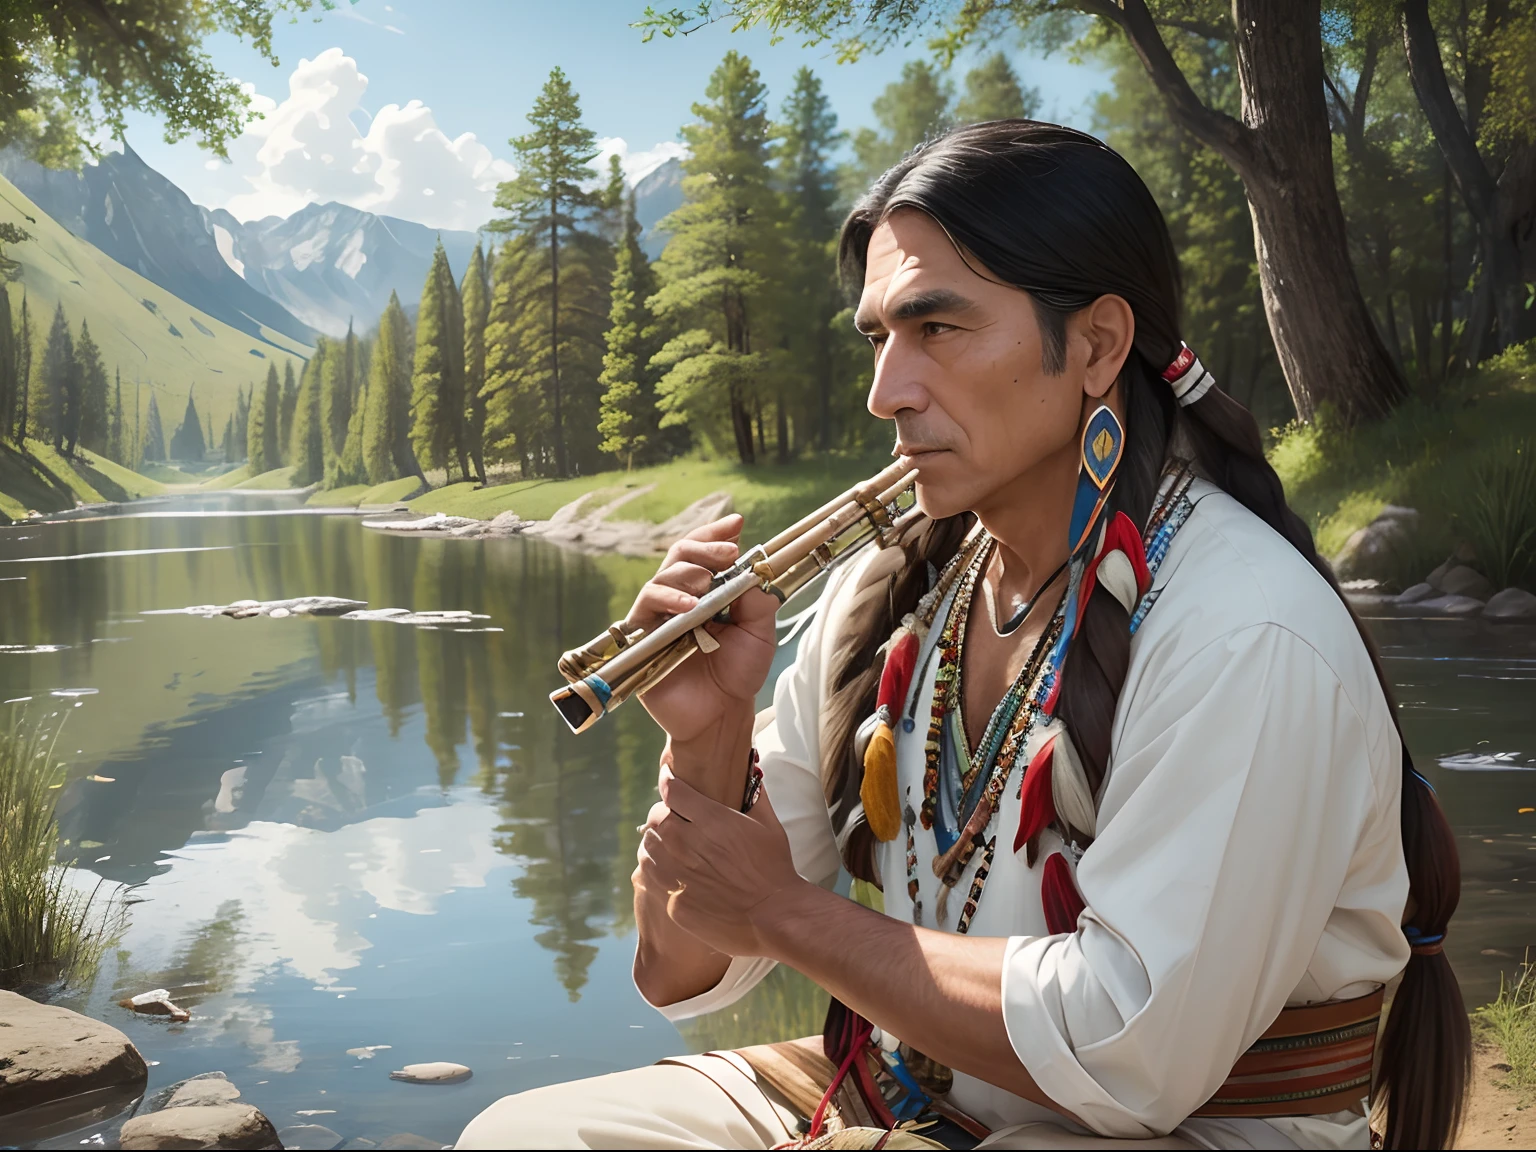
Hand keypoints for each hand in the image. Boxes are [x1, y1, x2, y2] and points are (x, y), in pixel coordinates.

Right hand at [625, 515, 777, 746]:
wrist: (721, 714)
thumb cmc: (738, 673)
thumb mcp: (760, 632)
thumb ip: (756, 600)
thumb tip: (751, 569)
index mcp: (708, 592)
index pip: (705, 553)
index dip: (716, 535)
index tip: (737, 522)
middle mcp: (681, 598)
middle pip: (680, 556)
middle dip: (703, 547)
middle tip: (728, 551)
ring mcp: (660, 616)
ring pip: (662, 577)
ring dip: (686, 573)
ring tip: (707, 582)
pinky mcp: (643, 637)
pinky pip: (647, 607)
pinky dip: (667, 599)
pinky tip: (688, 606)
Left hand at [634, 767, 805, 957]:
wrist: (774, 915)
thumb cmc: (775, 868)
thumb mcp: (768, 825)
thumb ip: (755, 795)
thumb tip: (751, 769)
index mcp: (710, 820)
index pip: (672, 790)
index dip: (668, 780)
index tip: (668, 777)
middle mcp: (687, 844)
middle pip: (655, 817)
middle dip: (662, 812)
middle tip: (672, 816)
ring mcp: (678, 874)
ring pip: (647, 847)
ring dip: (655, 840)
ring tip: (666, 843)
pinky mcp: (674, 901)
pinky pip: (651, 878)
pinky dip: (655, 868)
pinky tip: (668, 869)